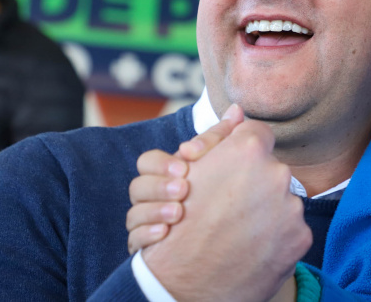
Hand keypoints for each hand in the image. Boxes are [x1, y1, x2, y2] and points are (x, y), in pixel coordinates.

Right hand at [127, 105, 243, 253]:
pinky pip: (134, 243)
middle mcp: (153, 201)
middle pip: (138, 186)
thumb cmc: (220, 206)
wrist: (217, 261)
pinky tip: (165, 234)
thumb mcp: (220, 168)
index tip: (187, 163)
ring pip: (133, 215)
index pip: (150, 162)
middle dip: (159, 185)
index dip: (163, 162)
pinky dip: (148, 236)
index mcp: (166, 178)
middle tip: (183, 188)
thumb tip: (237, 110)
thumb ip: (224, 140)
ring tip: (178, 213)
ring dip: (155, 210)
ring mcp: (148, 227)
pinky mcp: (148, 257)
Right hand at [141, 119, 311, 301]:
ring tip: (236, 231)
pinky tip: (250, 246)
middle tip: (228, 206)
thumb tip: (239, 110)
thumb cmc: (181, 224)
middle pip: (270, 167)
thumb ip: (220, 136)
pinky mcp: (301, 237)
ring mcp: (292, 207)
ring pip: (281, 198)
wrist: (186, 288)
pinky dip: (273, 235)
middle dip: (252, 183)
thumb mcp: (191, 172)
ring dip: (263, 210)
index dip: (240, 151)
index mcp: (249, 150)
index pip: (257, 133)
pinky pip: (290, 226)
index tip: (229, 169)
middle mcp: (277, 173)